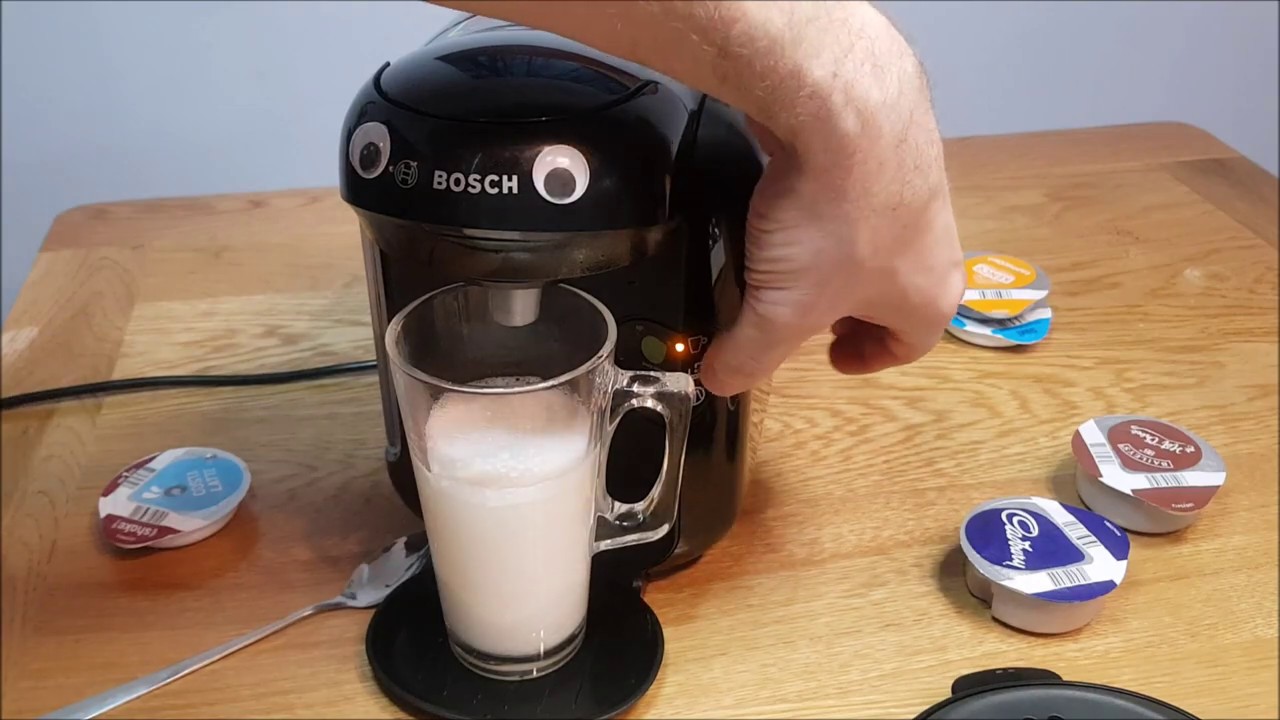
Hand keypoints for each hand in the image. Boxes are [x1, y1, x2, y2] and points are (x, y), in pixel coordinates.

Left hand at [699, 61, 963, 396]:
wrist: (845, 110)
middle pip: (894, 294)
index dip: (868, 359)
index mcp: (928, 298)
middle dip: (850, 310)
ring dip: (838, 262)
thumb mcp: (781, 309)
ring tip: (791, 262)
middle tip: (807, 313)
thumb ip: (750, 355)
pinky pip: (858, 197)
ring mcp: (917, 191)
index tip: (830, 358)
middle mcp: (936, 247)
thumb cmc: (831, 226)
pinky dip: (828, 213)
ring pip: (878, 244)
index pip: (908, 346)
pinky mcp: (887, 150)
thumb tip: (721, 382)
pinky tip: (789, 206)